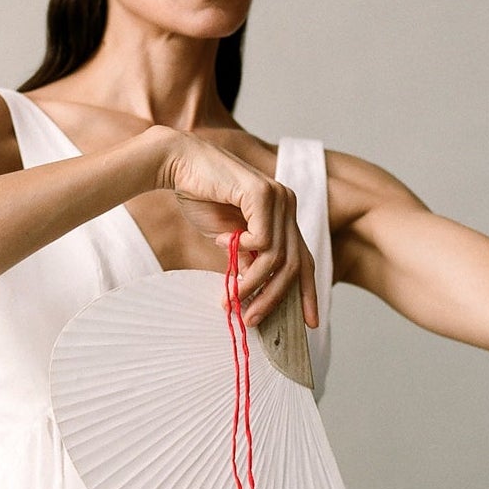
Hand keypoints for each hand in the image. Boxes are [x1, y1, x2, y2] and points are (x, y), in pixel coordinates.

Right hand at [155, 128, 318, 329]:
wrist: (179, 165)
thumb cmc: (202, 197)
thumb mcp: (230, 238)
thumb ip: (247, 258)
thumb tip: (255, 288)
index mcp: (284, 214)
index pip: (304, 259)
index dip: (308, 293)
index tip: (309, 323)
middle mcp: (288, 204)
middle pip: (295, 264)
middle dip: (274, 298)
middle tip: (252, 320)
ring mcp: (279, 197)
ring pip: (277, 257)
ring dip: (253, 284)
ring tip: (232, 299)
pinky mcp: (263, 192)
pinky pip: (263, 239)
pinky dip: (245, 251)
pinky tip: (225, 244)